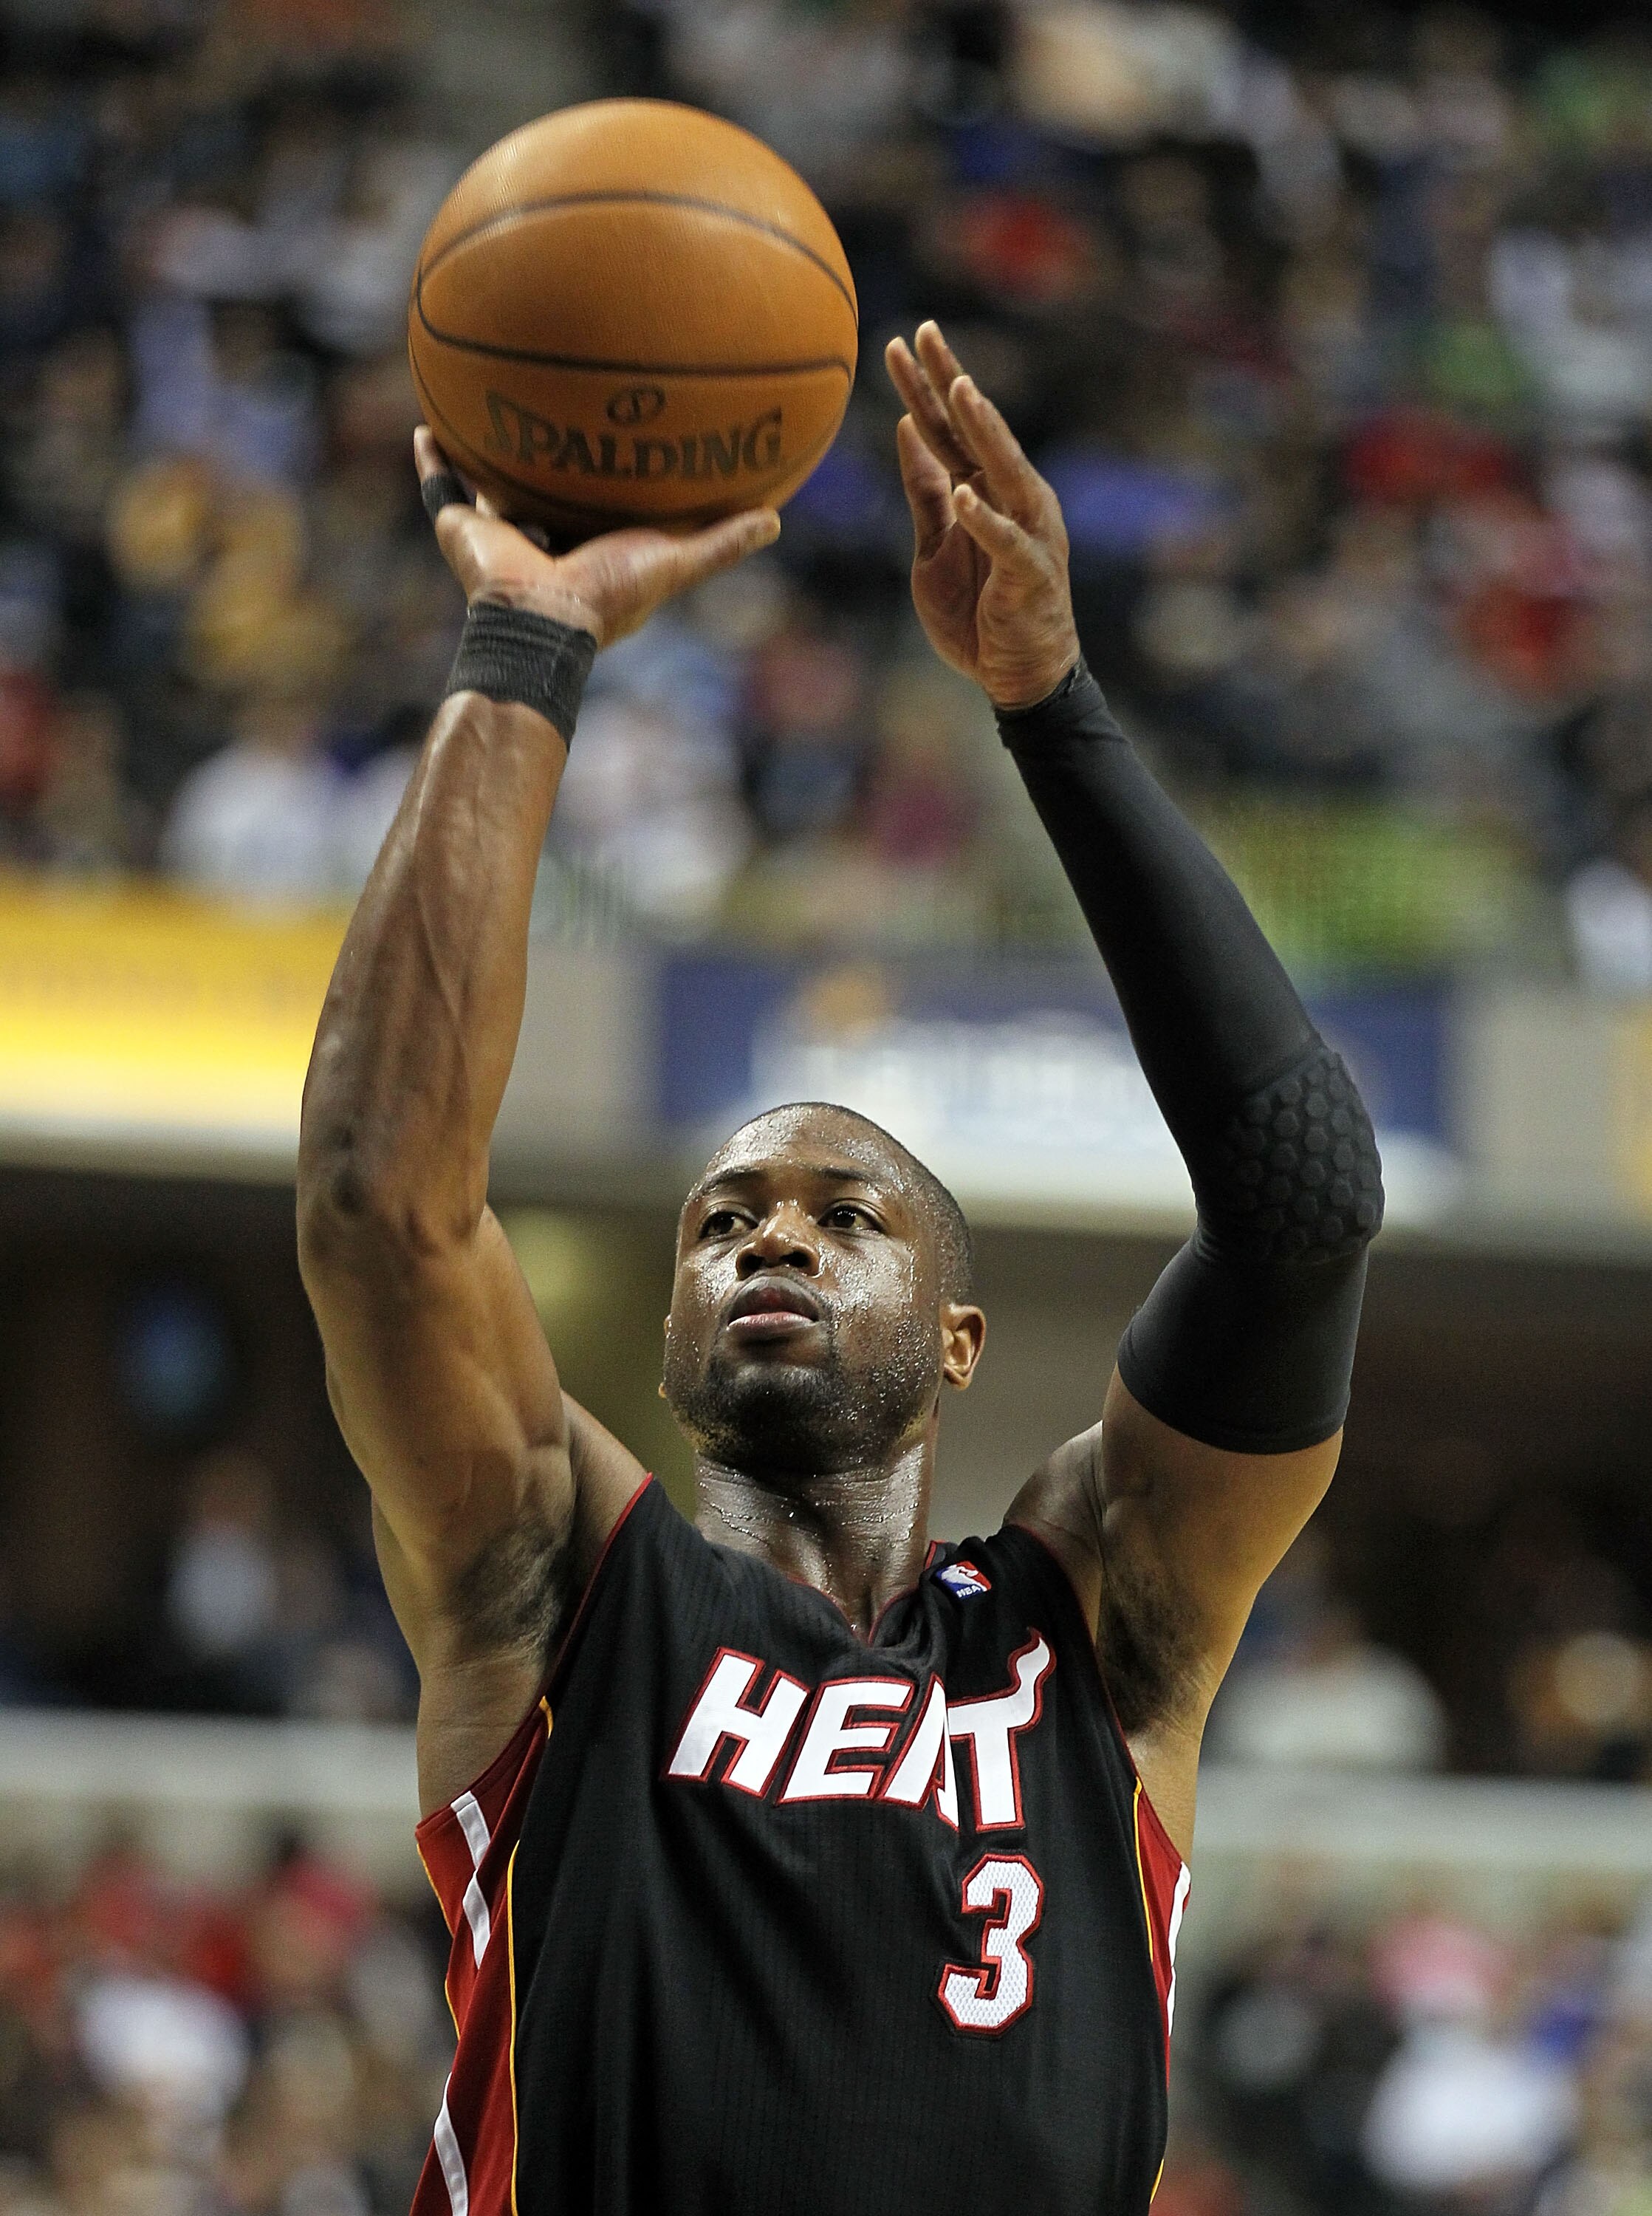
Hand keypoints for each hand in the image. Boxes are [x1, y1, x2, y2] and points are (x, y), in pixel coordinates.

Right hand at [413, 427, 780, 648]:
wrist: (543, 620)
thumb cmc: (609, 596)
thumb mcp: (677, 563)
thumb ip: (722, 544)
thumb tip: (777, 522)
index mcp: (586, 544)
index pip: (594, 505)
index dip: (603, 479)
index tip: (615, 444)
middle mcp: (540, 534)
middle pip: (540, 491)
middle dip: (543, 461)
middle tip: (551, 415)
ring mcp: (498, 532)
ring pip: (487, 486)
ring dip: (482, 453)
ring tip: (479, 406)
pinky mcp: (462, 527)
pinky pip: (440, 487)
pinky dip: (431, 460)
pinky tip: (425, 425)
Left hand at [885, 322, 1079, 709]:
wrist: (1018, 672)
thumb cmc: (979, 609)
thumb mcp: (935, 544)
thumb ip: (925, 490)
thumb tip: (906, 427)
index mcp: (985, 489)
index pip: (950, 429)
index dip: (927, 386)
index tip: (902, 341)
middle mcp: (1011, 498)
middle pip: (974, 433)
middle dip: (950, 383)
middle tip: (926, 333)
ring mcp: (1026, 532)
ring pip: (1003, 472)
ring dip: (983, 432)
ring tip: (960, 392)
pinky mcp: (1030, 573)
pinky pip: (1007, 543)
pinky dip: (987, 521)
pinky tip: (968, 496)